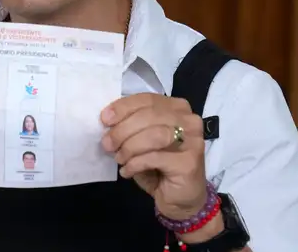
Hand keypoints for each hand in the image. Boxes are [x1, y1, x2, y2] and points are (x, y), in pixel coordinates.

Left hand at [100, 93, 208, 220]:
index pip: (147, 99)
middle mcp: (189, 120)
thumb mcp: (142, 141)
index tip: (104, 119)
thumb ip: (131, 126)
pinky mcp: (189, 162)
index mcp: (177, 108)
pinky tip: (127, 171)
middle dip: (122, 130)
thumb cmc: (159, 167)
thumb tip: (107, 120)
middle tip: (107, 144)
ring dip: (129, 147)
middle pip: (149, 116)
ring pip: (154, 135)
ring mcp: (193, 141)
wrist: (181, 198)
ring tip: (119, 159)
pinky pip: (154, 158)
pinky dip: (135, 164)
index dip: (123, 107)